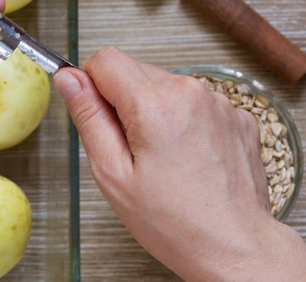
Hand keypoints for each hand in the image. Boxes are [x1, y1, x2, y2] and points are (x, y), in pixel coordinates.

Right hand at [54, 46, 305, 281]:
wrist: (235, 247)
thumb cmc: (175, 222)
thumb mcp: (112, 173)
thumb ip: (88, 116)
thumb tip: (68, 78)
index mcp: (154, 105)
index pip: (106, 59)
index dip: (92, 83)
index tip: (98, 113)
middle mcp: (190, 92)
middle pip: (135, 70)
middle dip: (124, 101)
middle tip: (131, 148)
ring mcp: (219, 101)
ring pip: (165, 85)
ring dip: (155, 109)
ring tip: (163, 156)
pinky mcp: (238, 114)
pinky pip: (195, 101)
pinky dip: (185, 119)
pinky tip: (188, 155)